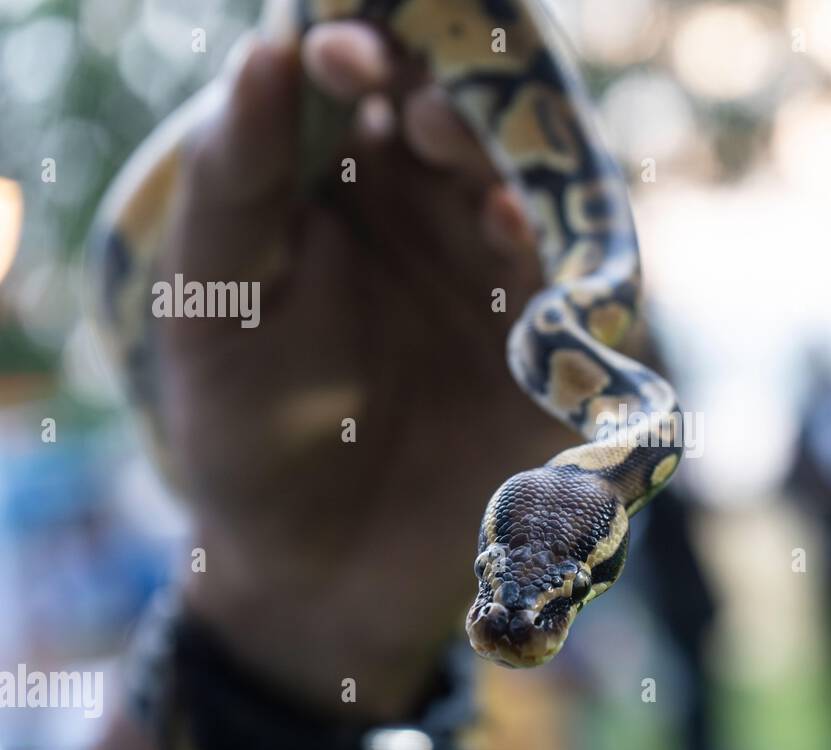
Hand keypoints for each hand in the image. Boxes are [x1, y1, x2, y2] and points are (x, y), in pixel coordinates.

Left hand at [154, 23, 568, 719]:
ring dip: (504, 161)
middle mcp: (437, 225)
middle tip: (416, 107)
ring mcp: (505, 287)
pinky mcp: (559, 354)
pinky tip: (509, 227)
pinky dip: (553, 247)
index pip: (373, 88)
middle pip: (468, 125)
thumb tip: (270, 47)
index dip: (366, 54)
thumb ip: (237, 180)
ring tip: (457, 153)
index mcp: (350, 195)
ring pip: (534, 188)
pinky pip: (580, 283)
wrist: (319, 580)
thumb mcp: (215, 303)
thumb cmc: (251, 436)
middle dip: (448, 101)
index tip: (338, 52)